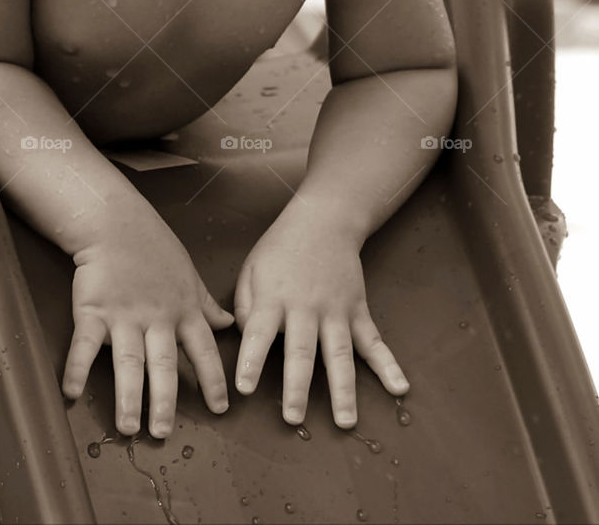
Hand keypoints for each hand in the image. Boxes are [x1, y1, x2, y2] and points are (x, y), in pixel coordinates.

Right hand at [64, 203, 233, 437]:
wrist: (116, 223)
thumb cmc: (154, 248)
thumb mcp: (189, 275)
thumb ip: (206, 304)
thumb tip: (228, 323)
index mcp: (183, 310)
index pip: (204, 350)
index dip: (213, 380)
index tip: (220, 409)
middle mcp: (156, 318)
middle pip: (163, 364)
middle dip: (165, 400)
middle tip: (162, 433)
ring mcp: (124, 315)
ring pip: (128, 361)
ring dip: (128, 396)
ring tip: (127, 427)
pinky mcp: (93, 310)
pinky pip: (84, 344)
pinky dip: (77, 368)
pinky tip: (71, 393)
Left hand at [233, 206, 408, 427]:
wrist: (323, 221)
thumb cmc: (280, 249)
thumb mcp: (251, 269)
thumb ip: (243, 305)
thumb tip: (247, 339)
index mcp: (273, 297)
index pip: (258, 332)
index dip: (251, 360)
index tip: (244, 389)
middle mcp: (305, 307)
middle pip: (301, 350)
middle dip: (297, 386)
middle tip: (294, 418)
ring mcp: (336, 310)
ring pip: (339, 354)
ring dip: (343, 389)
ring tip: (345, 421)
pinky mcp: (357, 311)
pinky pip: (374, 342)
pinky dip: (388, 365)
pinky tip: (400, 388)